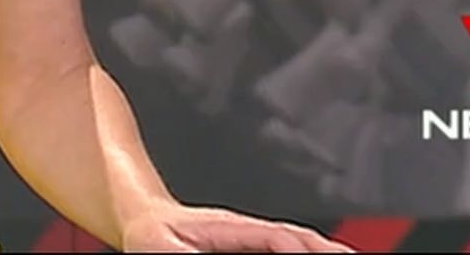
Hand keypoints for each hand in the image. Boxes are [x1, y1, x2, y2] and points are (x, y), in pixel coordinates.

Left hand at [120, 202, 353, 252]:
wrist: (142, 217)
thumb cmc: (150, 231)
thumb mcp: (160, 245)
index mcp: (230, 227)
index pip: (276, 236)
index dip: (299, 248)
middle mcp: (247, 231)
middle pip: (298, 238)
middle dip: (327, 249)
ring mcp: (251, 240)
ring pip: (297, 244)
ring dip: (324, 252)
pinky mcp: (250, 250)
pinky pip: (286, 251)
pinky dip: (308, 254)